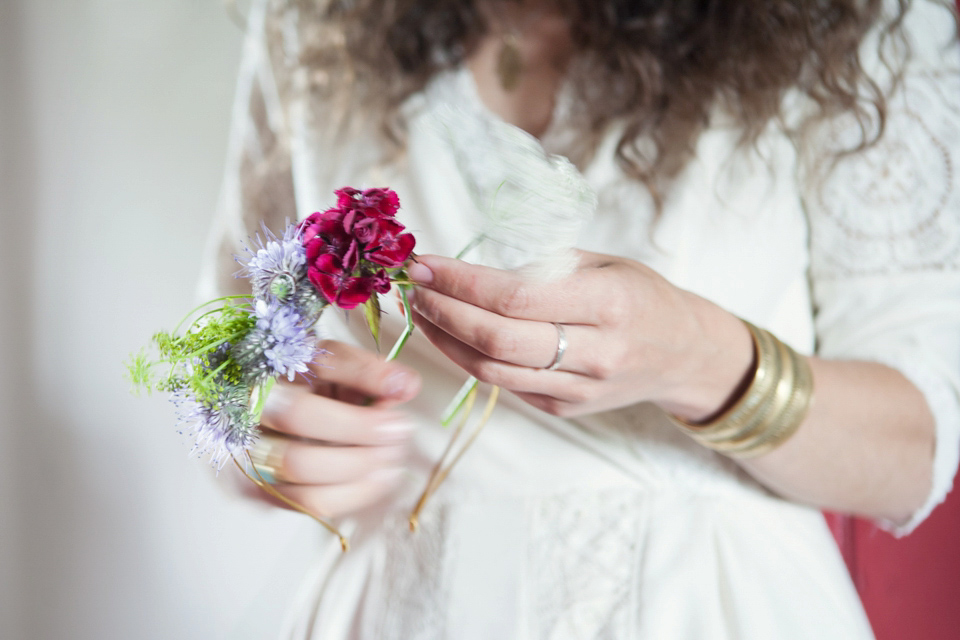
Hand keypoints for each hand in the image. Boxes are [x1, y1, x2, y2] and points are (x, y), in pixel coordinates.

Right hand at [241, 340, 420, 518]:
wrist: (252, 388)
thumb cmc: (296, 370)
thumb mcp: (327, 357)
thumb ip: (365, 369)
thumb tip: (407, 386)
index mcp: (250, 392)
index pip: (301, 417)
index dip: (356, 424)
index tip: (397, 419)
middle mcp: (239, 436)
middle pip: (300, 464)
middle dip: (360, 458)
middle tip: (398, 442)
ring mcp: (246, 469)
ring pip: (306, 495)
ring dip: (361, 483)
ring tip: (393, 462)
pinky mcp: (257, 491)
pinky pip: (309, 507)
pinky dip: (351, 495)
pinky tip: (376, 477)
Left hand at [407, 253, 752, 419]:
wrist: (684, 354)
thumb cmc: (643, 297)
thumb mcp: (607, 263)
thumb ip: (547, 267)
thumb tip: (473, 270)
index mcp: (608, 302)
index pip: (515, 297)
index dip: (461, 282)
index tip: (426, 264)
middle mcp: (596, 351)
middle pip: (496, 339)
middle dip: (444, 311)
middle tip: (414, 287)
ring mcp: (580, 388)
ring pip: (492, 371)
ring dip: (447, 340)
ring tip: (424, 311)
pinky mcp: (566, 409)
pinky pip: (505, 386)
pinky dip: (470, 360)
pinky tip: (453, 335)